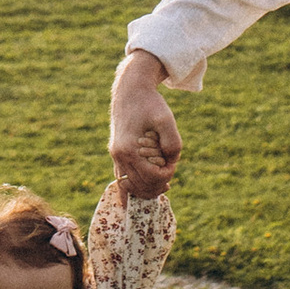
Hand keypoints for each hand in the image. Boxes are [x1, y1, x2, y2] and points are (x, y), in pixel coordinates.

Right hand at [109, 50, 180, 195]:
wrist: (131, 90)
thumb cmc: (150, 103)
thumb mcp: (166, 120)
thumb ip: (172, 143)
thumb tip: (170, 164)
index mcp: (129, 149)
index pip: (151, 176)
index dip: (167, 174)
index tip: (173, 163)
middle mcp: (119, 155)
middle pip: (140, 185)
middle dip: (158, 184)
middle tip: (170, 174)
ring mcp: (116, 155)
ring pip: (129, 185)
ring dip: (146, 189)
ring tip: (163, 186)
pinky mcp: (117, 153)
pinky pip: (120, 178)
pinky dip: (130, 189)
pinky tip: (135, 198)